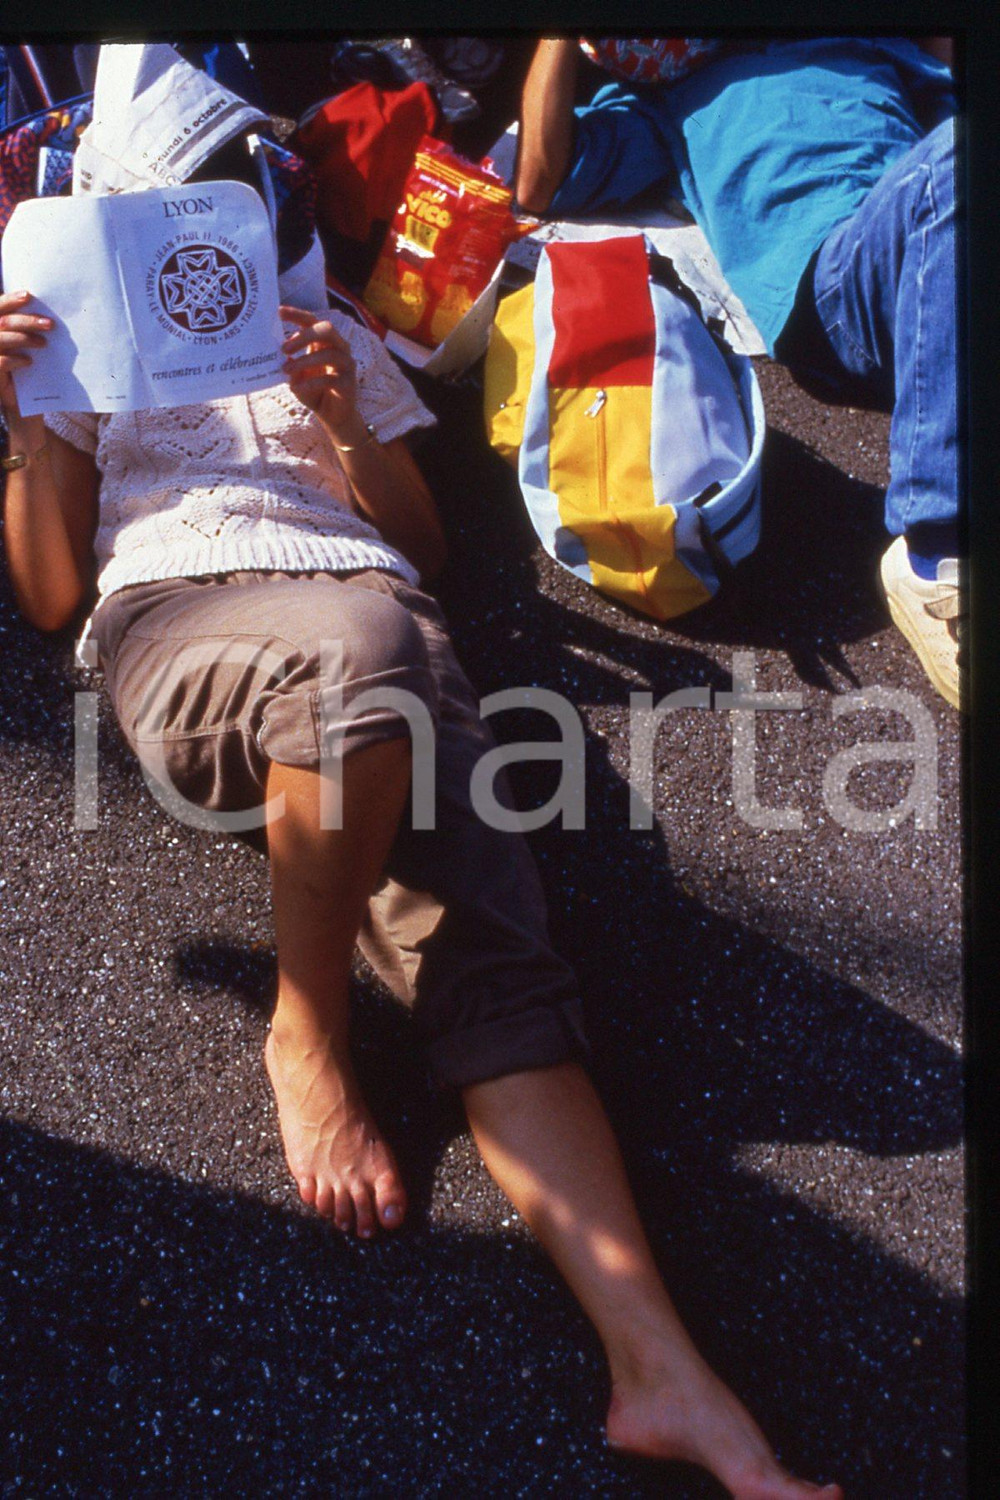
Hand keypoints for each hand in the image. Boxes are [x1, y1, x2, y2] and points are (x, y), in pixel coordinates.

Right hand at [0, 290, 52, 418]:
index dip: (9, 300)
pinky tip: (29, 362)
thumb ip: (25, 330)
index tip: (28, 296)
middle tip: (50, 324)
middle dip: (26, 320)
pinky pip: (2, 361)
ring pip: (1, 338)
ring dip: (25, 338)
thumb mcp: (24, 348)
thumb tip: (43, 312)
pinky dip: (17, 359)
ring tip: (44, 343)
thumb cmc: (24, 372)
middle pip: (2, 322)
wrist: (22, 406)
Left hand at [280, 305, 360, 441]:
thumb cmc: (314, 391)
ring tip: (286, 369)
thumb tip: (284, 355)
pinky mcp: (348, 383)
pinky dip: (310, 383)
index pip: (312, 321)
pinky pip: (329, 379)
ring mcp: (346, 364)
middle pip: (326, 329)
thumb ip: (290, 364)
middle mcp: (339, 348)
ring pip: (328, 354)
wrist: (333, 416)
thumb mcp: (296, 376)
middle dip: (305, 335)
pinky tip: (296, 388)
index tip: (279, 312)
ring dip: (304, 361)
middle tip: (284, 348)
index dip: (297, 314)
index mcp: (325, 341)